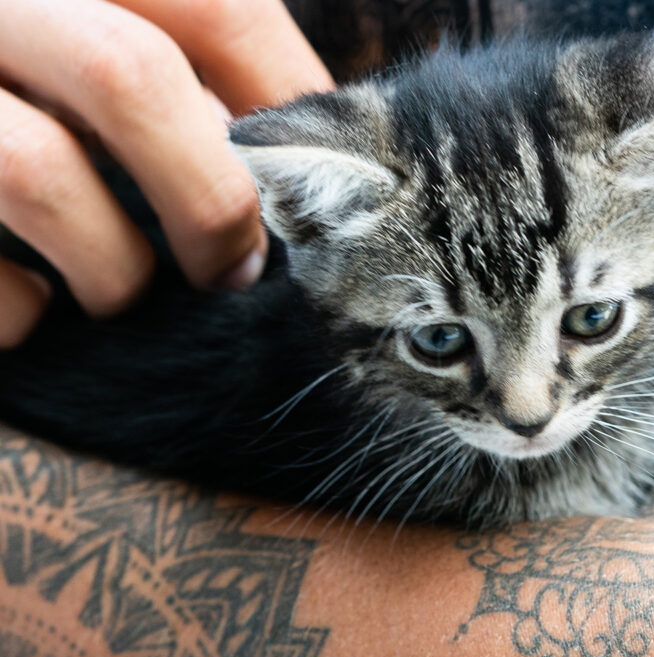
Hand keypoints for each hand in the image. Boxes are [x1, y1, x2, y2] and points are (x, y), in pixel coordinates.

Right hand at [0, 0, 333, 346]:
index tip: (307, 187)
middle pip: (124, 75)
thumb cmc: (22, 89)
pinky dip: (16, 310)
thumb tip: (303, 149)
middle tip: (230, 270)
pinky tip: (28, 309)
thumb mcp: (91, 43)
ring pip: (34, 170)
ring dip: (112, 266)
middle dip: (209, 199)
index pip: (207, 3)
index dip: (283, 99)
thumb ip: (183, 70)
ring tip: (122, 293)